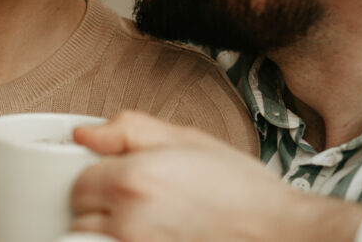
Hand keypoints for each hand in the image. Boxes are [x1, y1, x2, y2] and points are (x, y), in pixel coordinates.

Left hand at [70, 111, 361, 241]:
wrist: (282, 233)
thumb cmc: (243, 190)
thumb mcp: (188, 139)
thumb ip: (130, 129)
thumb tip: (83, 133)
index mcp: (132, 179)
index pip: (79, 185)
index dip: (97, 180)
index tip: (119, 182)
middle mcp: (128, 221)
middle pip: (80, 218)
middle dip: (100, 208)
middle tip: (137, 203)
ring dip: (105, 233)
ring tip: (142, 225)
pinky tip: (149, 237)